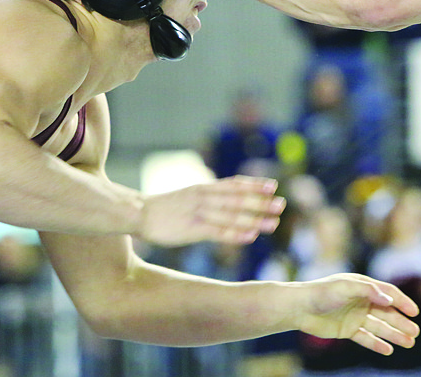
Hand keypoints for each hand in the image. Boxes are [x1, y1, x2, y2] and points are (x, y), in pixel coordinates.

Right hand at [136, 175, 284, 245]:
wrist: (139, 213)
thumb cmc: (165, 207)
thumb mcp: (188, 196)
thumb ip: (208, 197)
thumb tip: (226, 199)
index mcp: (203, 188)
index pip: (233, 184)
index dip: (254, 185)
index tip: (273, 185)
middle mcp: (204, 197)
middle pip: (238, 199)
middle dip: (261, 202)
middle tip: (282, 204)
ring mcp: (199, 213)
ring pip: (232, 215)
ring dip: (254, 218)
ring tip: (274, 223)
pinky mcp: (192, 230)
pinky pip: (218, 232)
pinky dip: (236, 233)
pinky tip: (251, 236)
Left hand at [296, 274, 420, 355]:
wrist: (299, 308)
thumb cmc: (322, 293)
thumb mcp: (346, 287)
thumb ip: (369, 291)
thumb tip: (390, 301)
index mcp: (363, 286)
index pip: (388, 294)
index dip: (403, 302)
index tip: (415, 312)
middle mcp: (361, 301)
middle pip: (387, 313)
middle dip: (401, 322)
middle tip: (415, 332)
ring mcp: (355, 316)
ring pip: (379, 327)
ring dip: (394, 334)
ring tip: (409, 343)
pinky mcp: (347, 330)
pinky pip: (366, 338)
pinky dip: (376, 344)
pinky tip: (388, 350)